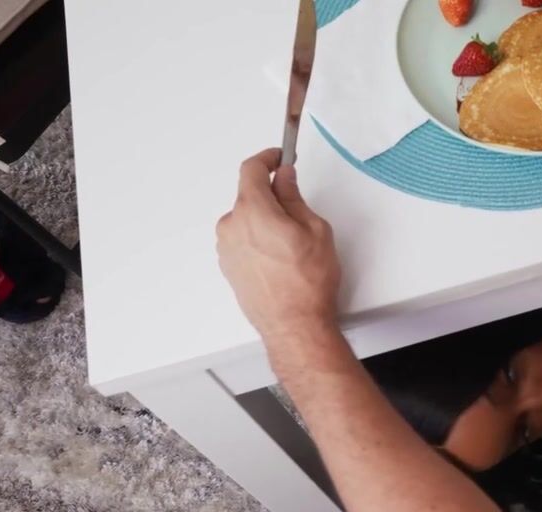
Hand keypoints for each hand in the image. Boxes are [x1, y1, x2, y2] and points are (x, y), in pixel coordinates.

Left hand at [216, 149, 341, 343]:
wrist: (294, 325)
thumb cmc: (307, 282)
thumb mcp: (314, 229)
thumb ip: (294, 197)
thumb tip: (284, 179)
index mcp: (253, 210)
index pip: (251, 169)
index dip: (267, 158)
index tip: (278, 156)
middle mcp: (232, 226)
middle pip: (249, 196)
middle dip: (272, 195)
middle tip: (298, 208)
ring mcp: (226, 248)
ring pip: (246, 220)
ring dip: (265, 220)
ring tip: (293, 243)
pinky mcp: (228, 266)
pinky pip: (242, 240)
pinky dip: (259, 239)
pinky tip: (281, 258)